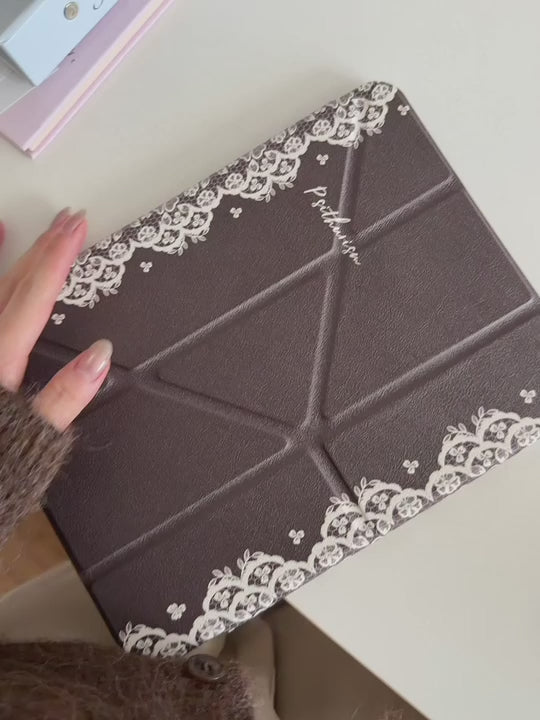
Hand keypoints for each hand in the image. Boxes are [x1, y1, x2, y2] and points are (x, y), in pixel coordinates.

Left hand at [0, 210, 111, 430]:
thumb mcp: (32, 436)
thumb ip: (66, 397)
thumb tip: (102, 355)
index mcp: (0, 360)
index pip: (34, 298)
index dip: (58, 259)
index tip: (76, 227)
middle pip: (14, 285)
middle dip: (43, 249)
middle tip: (68, 219)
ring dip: (5, 255)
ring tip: (12, 223)